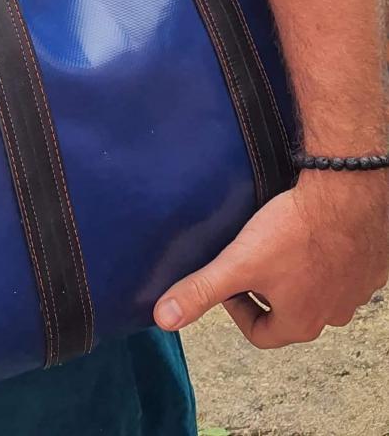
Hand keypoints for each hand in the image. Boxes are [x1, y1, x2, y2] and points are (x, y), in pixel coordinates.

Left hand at [153, 170, 388, 346]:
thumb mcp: (237, 264)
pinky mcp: (367, 265)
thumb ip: (200, 290)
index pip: (260, 335)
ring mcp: (355, 290)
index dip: (236, 310)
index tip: (228, 281)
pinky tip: (306, 232)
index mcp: (301, 323)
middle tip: (250, 259)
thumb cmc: (295, 231)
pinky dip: (320, 255)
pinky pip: (338, 268)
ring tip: (275, 242)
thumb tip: (163, 318)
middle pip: (288, 313)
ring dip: (293, 273)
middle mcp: (333, 314)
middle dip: (263, 290)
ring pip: (315, 291)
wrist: (346, 195)